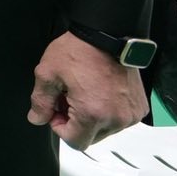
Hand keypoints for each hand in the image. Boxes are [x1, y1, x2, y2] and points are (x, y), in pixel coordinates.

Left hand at [28, 32, 147, 148]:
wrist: (108, 33)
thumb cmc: (80, 50)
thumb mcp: (48, 74)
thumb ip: (40, 101)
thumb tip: (37, 119)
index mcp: (93, 114)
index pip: (75, 142)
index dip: (60, 128)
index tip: (56, 110)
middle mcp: (117, 118)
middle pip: (91, 137)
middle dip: (76, 123)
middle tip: (68, 98)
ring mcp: (131, 113)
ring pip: (105, 129)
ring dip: (92, 117)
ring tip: (84, 92)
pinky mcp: (139, 106)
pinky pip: (119, 119)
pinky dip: (108, 111)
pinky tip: (99, 91)